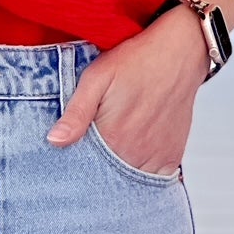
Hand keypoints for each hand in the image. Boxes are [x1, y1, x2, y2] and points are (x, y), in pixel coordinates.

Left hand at [46, 7, 207, 174]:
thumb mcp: (96, 78)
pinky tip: (131, 154)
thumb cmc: (135, 61)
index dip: (74, 161)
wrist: (179, 52)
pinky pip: (152, 178)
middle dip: (95, 170)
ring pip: (128, 180)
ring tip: (112, 148)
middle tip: (94, 144)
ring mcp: (156, 157)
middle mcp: (135, 153)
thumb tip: (54, 141)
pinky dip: (140, 172)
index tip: (68, 153)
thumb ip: (76, 113)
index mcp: (112, 137)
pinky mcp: (172, 157)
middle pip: (106, 177)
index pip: (84, 167)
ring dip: (117, 172)